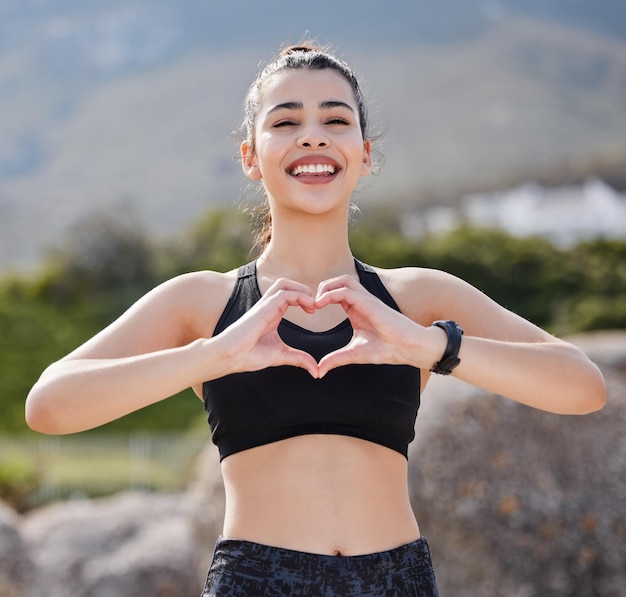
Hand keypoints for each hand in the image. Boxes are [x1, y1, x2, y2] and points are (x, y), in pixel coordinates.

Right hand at [218, 278, 319, 376]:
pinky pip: (283, 294)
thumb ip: (299, 359)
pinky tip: (308, 307)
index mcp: (272, 313)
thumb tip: (316, 371)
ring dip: (301, 290)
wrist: (230, 357)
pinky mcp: (263, 308)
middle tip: (315, 305)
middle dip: (304, 290)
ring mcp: (264, 305)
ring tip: (312, 304)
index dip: (304, 298)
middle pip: (286, 284)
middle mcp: (268, 306)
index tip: (313, 311)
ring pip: (284, 283)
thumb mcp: (281, 355)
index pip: (289, 294)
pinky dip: (299, 296)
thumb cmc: (249, 355)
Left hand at [314, 275, 433, 376]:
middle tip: (310, 305)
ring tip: (315, 303)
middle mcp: (361, 301)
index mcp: (356, 309)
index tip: (309, 312)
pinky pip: (347, 290)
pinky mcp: (370, 303)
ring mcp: (366, 300)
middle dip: (321, 288)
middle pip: (338, 282)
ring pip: (343, 280)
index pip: (336, 293)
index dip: (320, 298)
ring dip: (326, 287)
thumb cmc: (387, 349)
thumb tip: (318, 371)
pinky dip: (331, 294)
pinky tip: (321, 304)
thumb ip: (335, 359)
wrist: (408, 348)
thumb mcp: (354, 354)